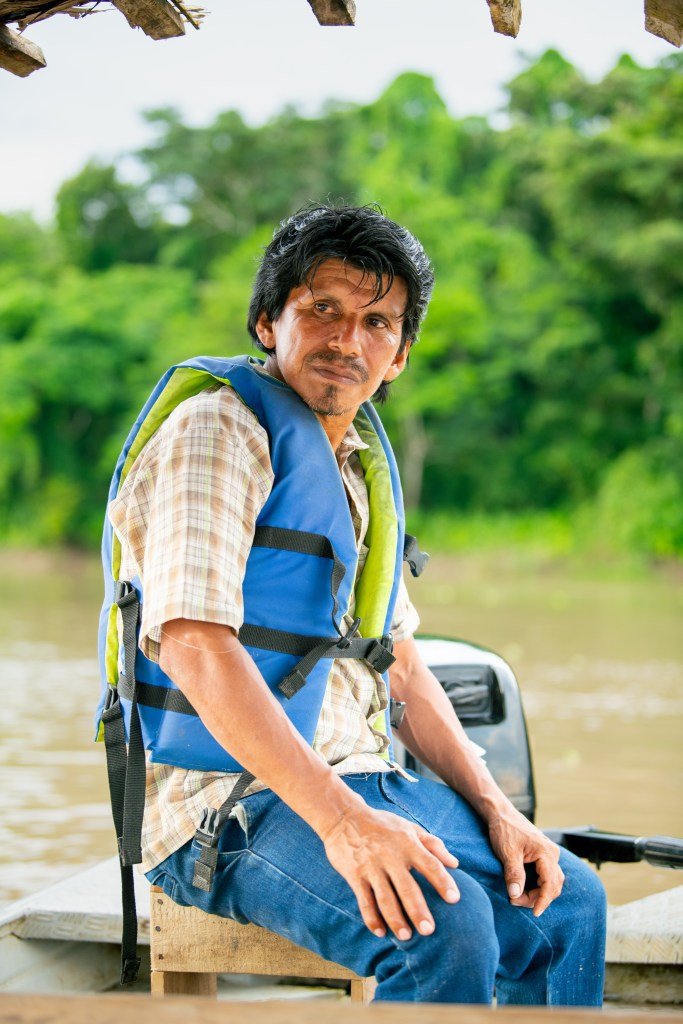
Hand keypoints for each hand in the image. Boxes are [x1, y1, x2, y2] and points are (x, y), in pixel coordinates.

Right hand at [320, 804, 459, 939]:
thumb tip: (455, 863)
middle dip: (418, 911)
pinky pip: (364, 901)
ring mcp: (371, 867)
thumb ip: (433, 844)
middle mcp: (390, 856)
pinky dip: (372, 918)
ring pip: (385, 898)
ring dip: (396, 919)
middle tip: (429, 931)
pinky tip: (380, 932)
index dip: (443, 882)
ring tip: (406, 937)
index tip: (454, 899)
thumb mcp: (408, 827)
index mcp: (407, 843)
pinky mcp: (355, 875)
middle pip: (407, 888)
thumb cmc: (382, 824)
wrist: (343, 817)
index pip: (430, 864)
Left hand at [487, 807, 563, 916]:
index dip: (543, 901)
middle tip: (515, 901)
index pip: (550, 884)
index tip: (535, 913)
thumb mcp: (507, 852)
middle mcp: (552, 853)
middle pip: (553, 885)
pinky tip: (524, 888)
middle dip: (537, 898)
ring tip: (517, 896)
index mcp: (546, 853)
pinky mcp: (544, 855)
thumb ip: (513, 874)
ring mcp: (549, 854)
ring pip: (551, 882)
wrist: (501, 813)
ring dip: (538, 893)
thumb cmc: (504, 829)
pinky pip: (547, 875)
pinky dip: (538, 886)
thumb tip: (515, 895)